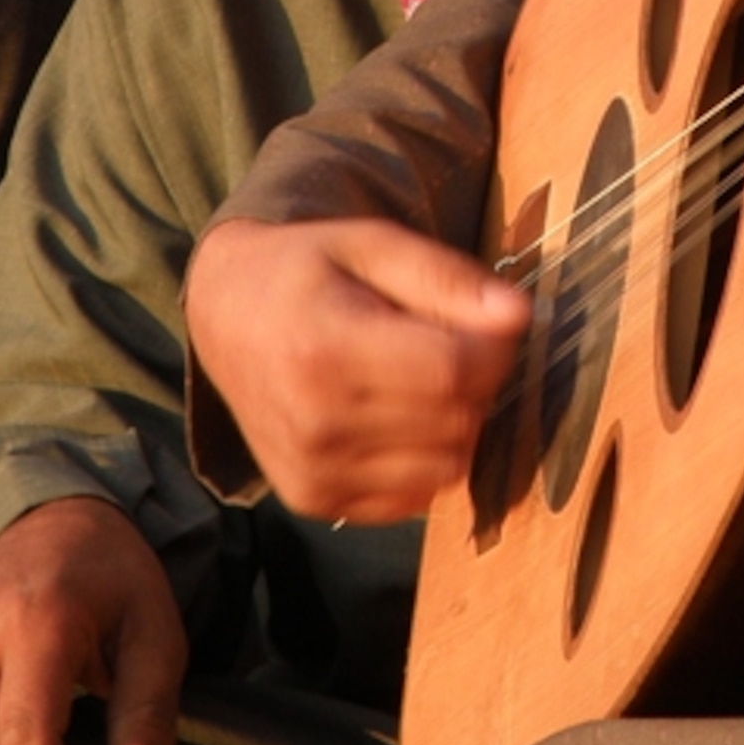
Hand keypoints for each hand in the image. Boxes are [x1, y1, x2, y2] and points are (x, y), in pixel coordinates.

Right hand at [186, 216, 528, 521]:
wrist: (224, 317)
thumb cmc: (307, 273)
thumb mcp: (373, 245)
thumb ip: (446, 277)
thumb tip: (519, 316)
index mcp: (326, 350)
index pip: (454, 372)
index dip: (493, 349)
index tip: (489, 324)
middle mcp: (315, 423)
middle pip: (457, 423)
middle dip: (475, 384)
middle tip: (448, 346)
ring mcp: (313, 472)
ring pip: (447, 469)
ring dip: (454, 427)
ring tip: (416, 381)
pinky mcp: (314, 500)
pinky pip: (415, 498)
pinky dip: (423, 460)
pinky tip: (394, 419)